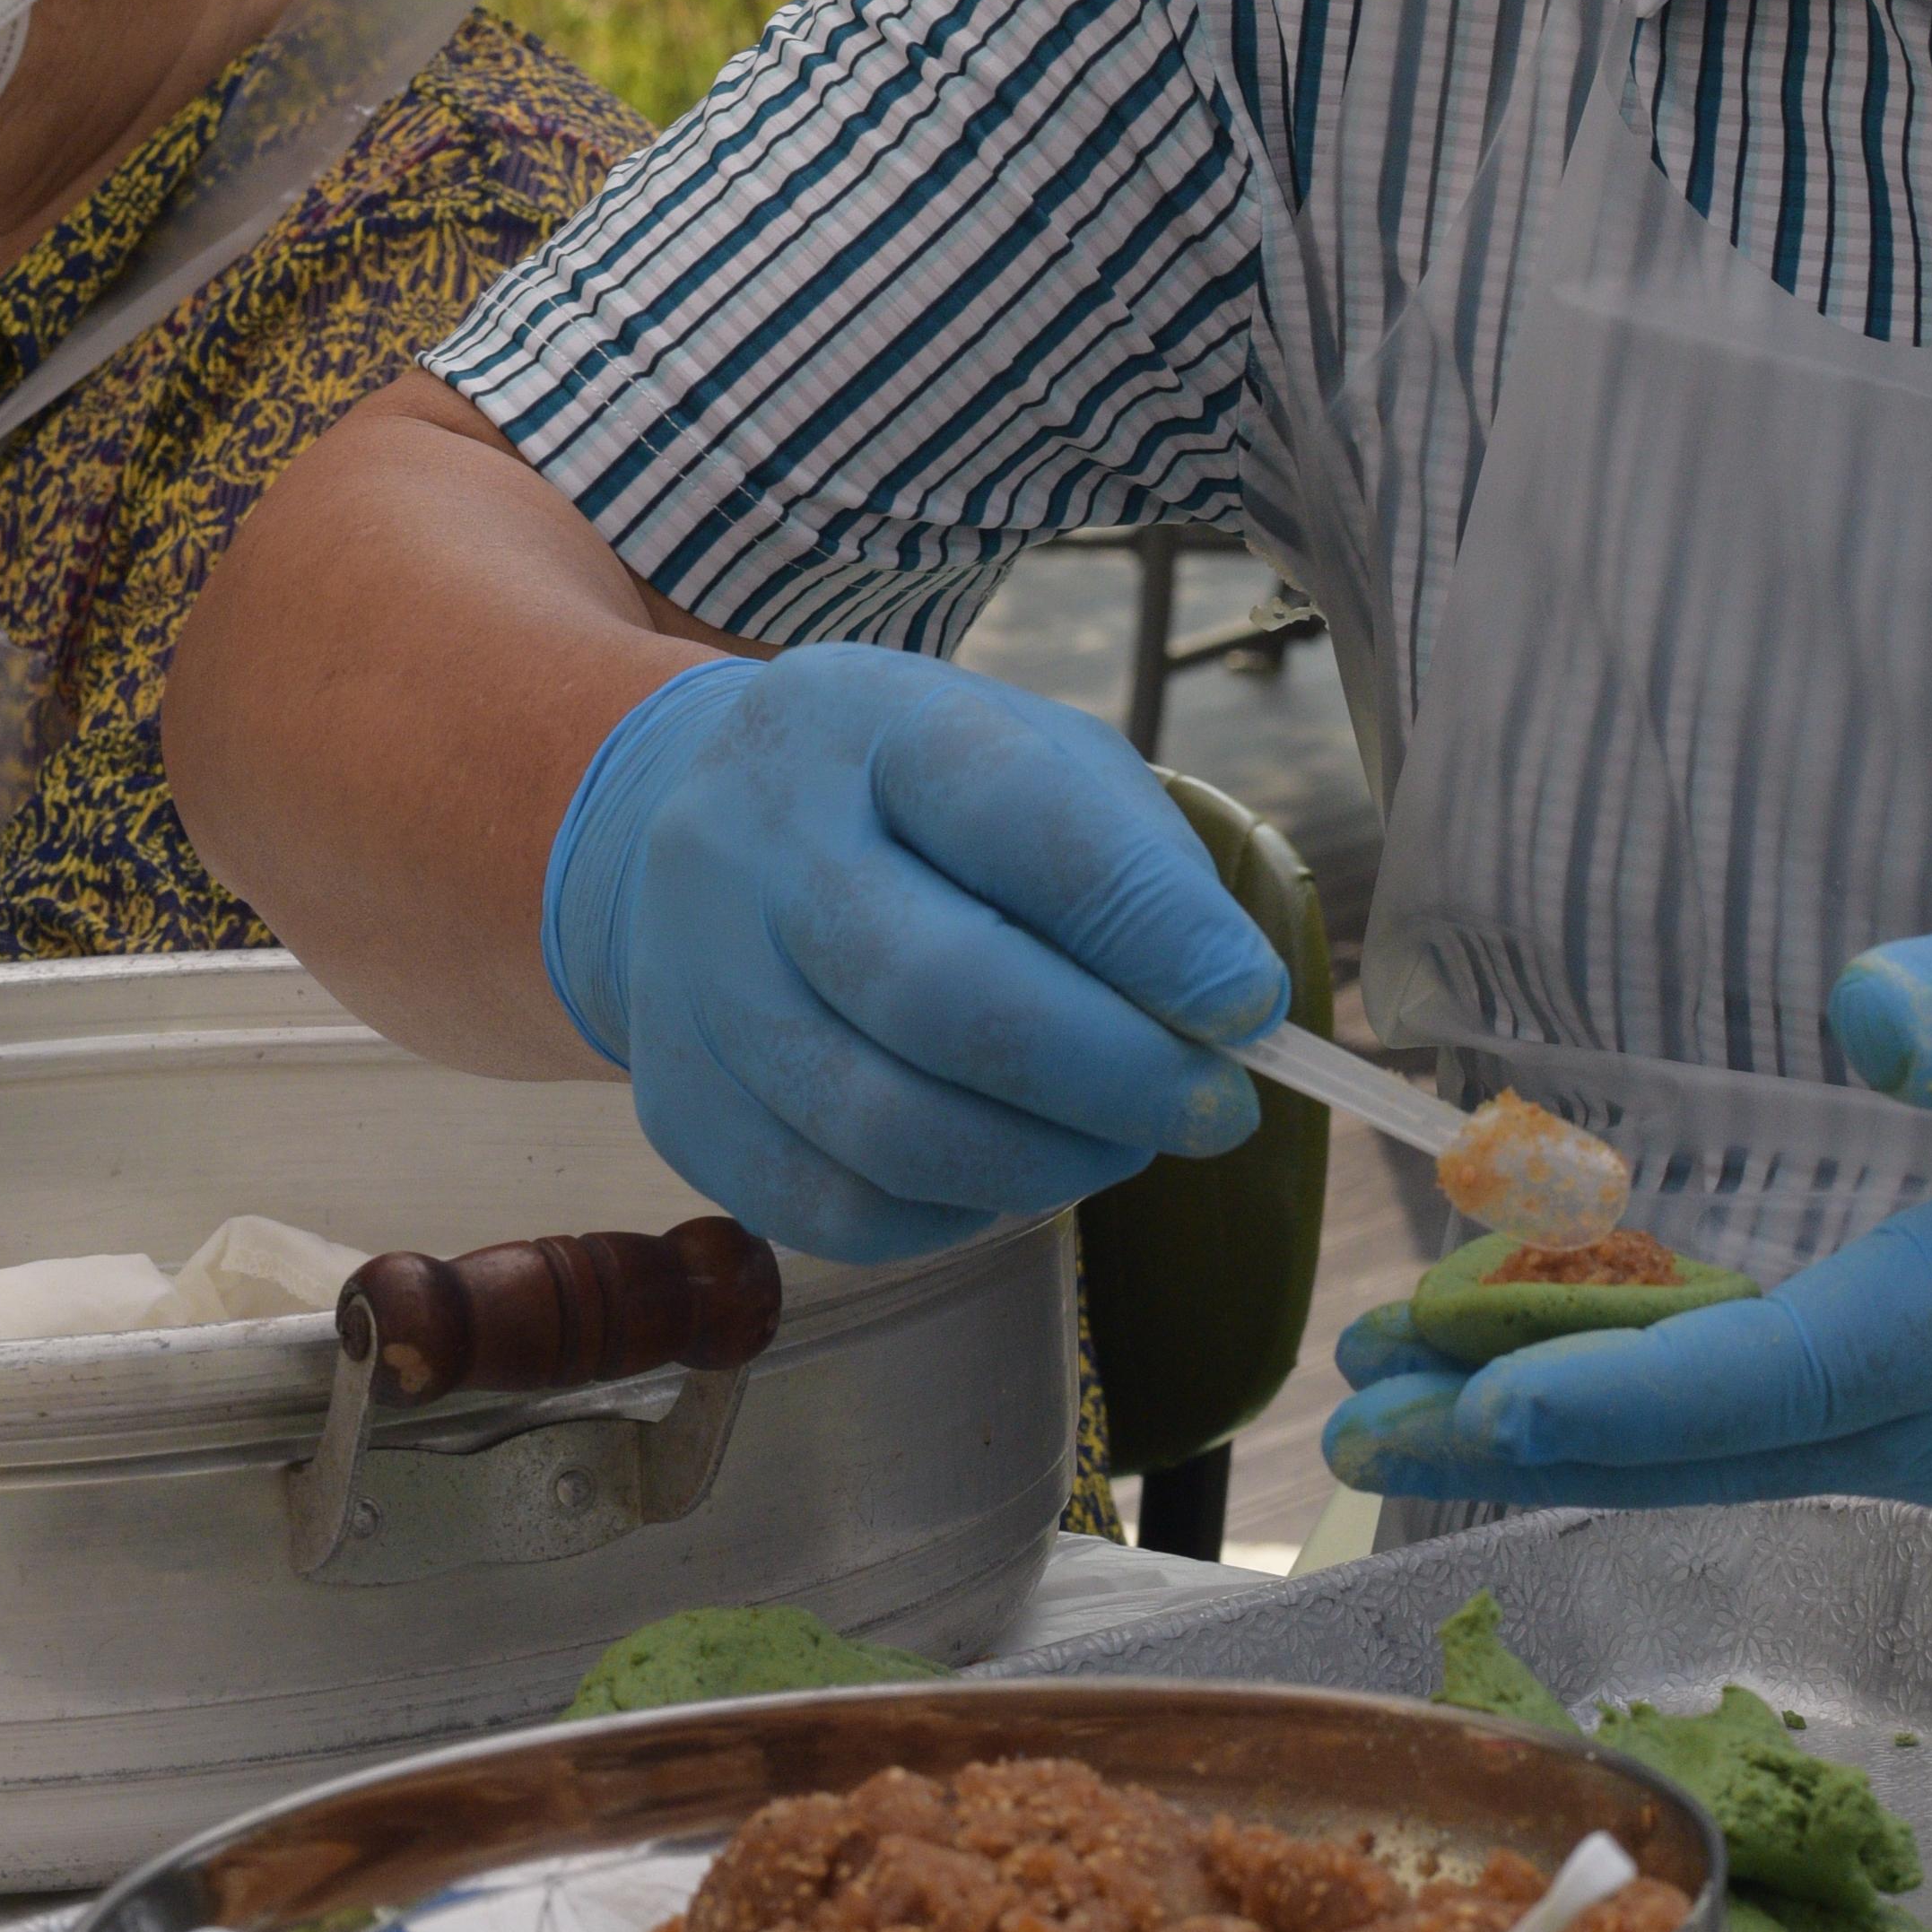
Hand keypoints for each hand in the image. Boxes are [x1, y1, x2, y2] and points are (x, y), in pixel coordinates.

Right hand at [541, 651, 1285, 1261]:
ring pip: (885, 1125)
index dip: (1147, 923)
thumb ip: (1133, 866)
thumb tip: (1232, 1015)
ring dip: (1044, 1161)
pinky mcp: (681, 1103)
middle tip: (1215, 1111)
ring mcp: (699, 980)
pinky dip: (950, 1211)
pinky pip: (832, 1208)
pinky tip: (1005, 1166)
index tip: (1250, 1006)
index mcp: (871, 720)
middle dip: (1110, 1072)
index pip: (1015, 814)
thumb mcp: (1034, 758)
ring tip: (1124, 1143)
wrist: (711, 826)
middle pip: (939, 990)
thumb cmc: (916, 797)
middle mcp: (757, 841)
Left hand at [1326, 891, 1931, 1515]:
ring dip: (1576, 1432)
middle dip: (1533, 1436)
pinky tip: (1555, 1381)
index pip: (1795, 1370)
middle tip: (1351, 1419)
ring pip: (1749, 1454)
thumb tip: (1867, 1009)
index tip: (1479, 1393)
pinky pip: (1793, 1436)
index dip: (1632, 1386)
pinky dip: (1663, 1414)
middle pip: (1733, 1445)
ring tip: (1397, 1407)